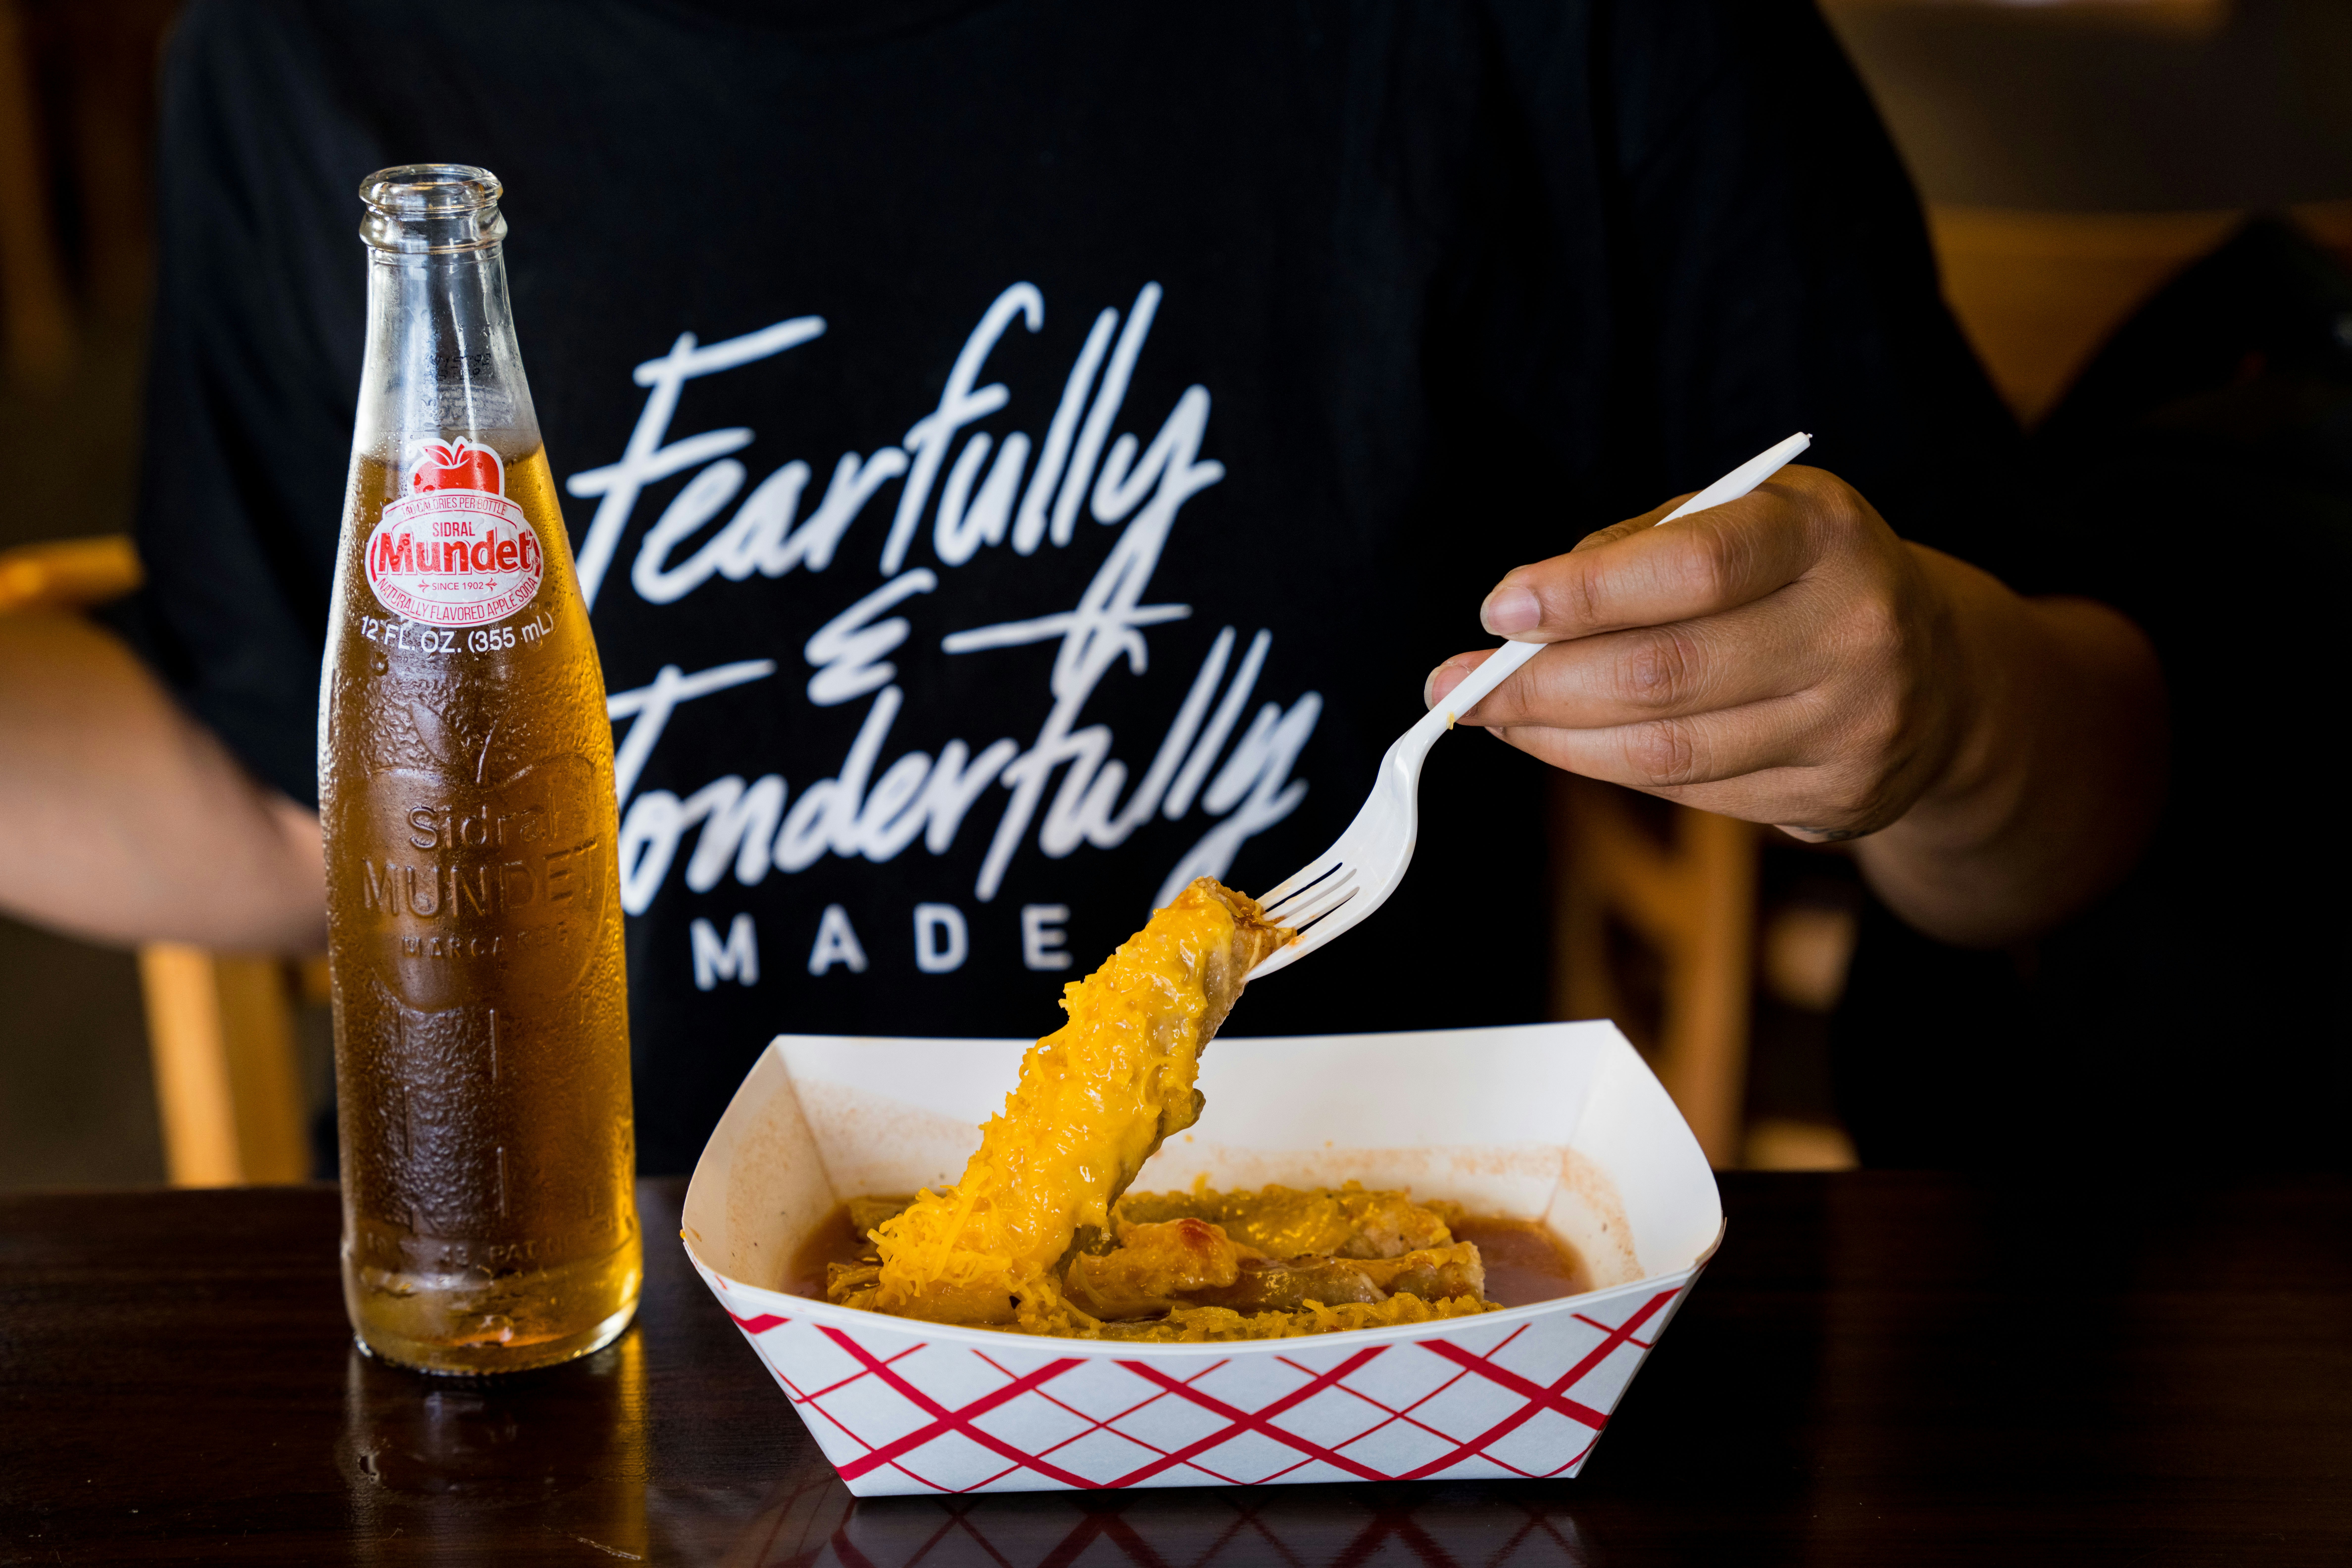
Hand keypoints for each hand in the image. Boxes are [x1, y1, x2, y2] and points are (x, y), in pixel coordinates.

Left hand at [1426, 464, 1965, 840]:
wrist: (1940, 673)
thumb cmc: (1798, 576)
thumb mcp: (1742, 519)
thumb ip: (1635, 551)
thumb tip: (1519, 614)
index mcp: (1825, 533)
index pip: (1693, 567)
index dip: (1585, 593)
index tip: (1499, 607)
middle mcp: (1853, 629)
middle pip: (1663, 674)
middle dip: (1536, 685)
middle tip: (1451, 687)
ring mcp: (1853, 724)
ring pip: (1669, 751)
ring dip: (1556, 737)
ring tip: (1489, 716)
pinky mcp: (1839, 796)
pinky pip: (1694, 792)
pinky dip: (1609, 767)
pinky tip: (1561, 743)